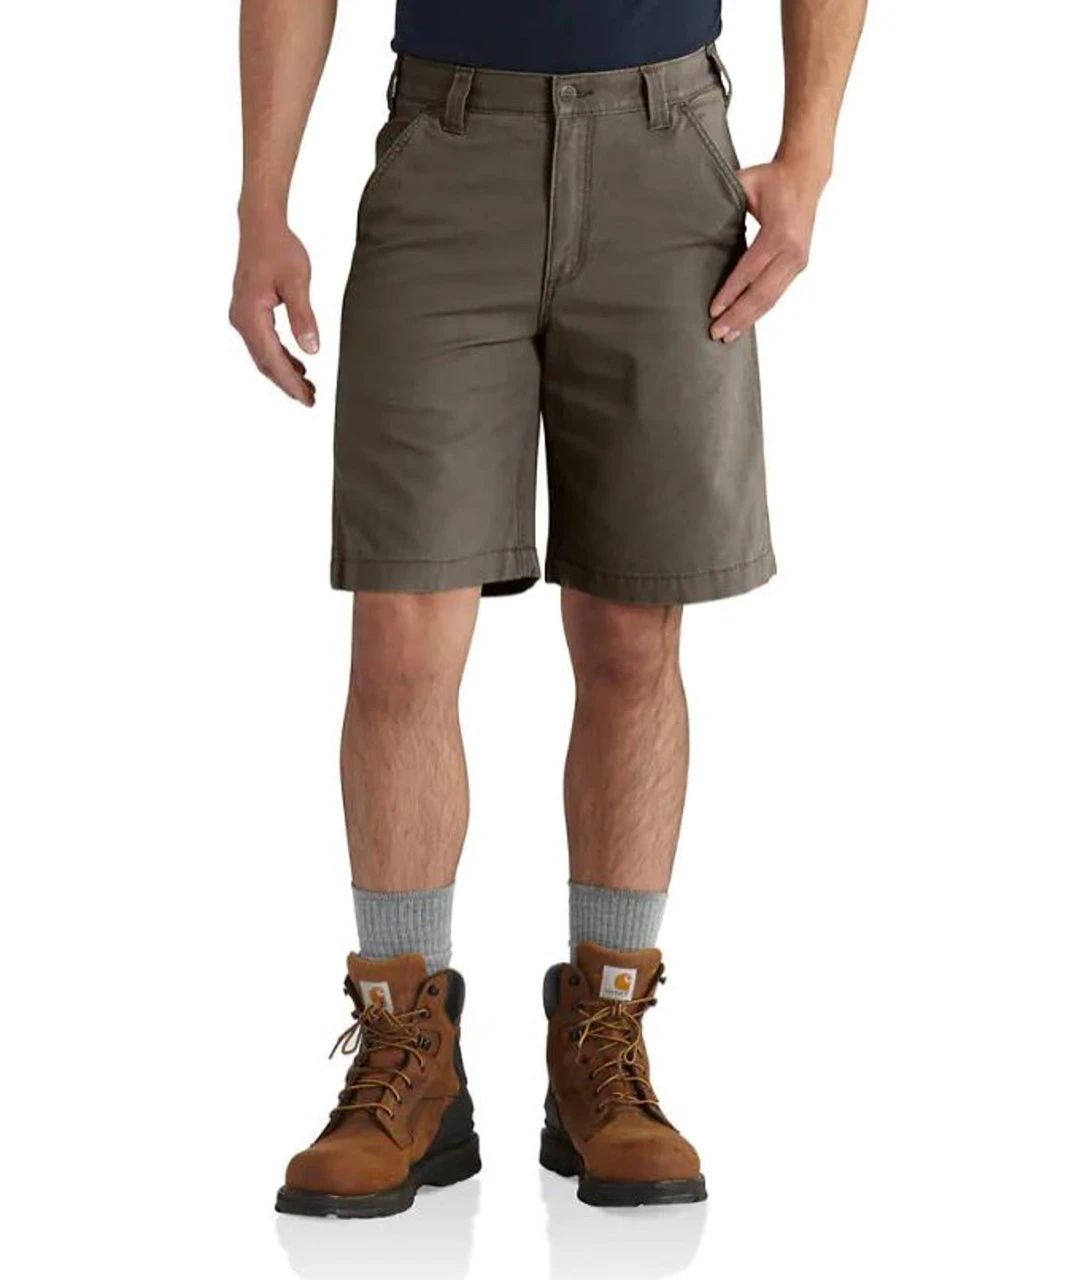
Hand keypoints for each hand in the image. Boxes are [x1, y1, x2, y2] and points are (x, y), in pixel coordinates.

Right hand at [230, 217, 317, 404]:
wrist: (260, 226)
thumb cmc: (278, 248)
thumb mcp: (297, 282)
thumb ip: (304, 316)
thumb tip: (312, 349)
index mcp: (250, 315)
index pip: (272, 359)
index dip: (290, 383)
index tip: (307, 399)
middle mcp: (241, 320)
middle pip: (265, 363)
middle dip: (288, 384)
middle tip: (311, 401)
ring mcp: (242, 317)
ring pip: (264, 355)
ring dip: (285, 372)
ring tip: (308, 388)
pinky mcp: (249, 312)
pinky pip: (264, 343)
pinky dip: (280, 357)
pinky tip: (298, 364)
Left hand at [709, 159, 824, 342]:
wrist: (806, 175)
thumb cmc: (771, 179)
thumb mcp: (745, 184)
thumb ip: (723, 201)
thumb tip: (689, 215)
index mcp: (779, 232)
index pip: (750, 269)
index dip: (731, 292)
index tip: (713, 310)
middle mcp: (792, 251)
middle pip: (762, 292)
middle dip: (738, 315)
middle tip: (716, 333)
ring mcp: (798, 261)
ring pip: (771, 299)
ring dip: (748, 319)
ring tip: (728, 336)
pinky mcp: (798, 266)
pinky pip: (777, 294)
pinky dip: (759, 311)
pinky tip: (744, 323)